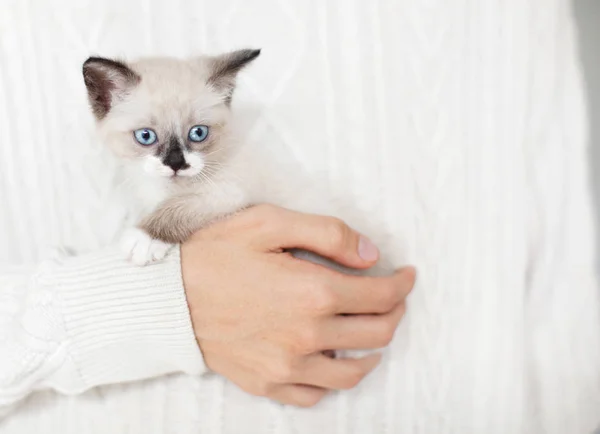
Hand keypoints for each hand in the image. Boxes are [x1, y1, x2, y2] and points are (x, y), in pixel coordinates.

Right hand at [181, 204, 415, 406]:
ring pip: (353, 371)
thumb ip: (327, 234)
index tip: (406, 275)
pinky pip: (315, 394)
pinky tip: (329, 358)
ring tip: (371, 333)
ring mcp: (287, 366)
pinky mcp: (268, 383)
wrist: (165, 298)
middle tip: (392, 298)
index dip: (402, 284)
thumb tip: (371, 255)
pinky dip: (332, 378)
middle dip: (394, 313)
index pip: (381, 296)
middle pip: (376, 334)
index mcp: (313, 293)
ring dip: (372, 351)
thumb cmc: (214, 255)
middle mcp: (307, 336)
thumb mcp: (269, 224)